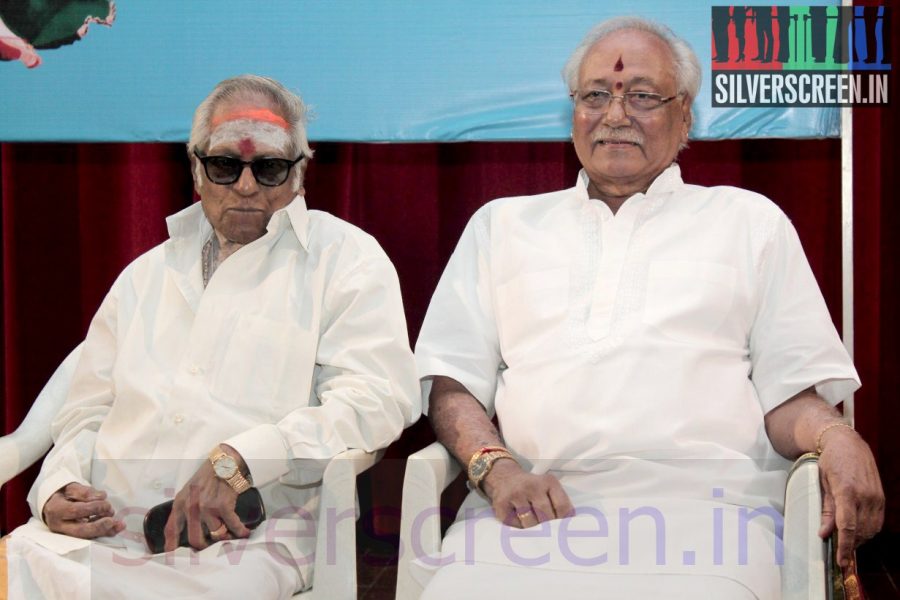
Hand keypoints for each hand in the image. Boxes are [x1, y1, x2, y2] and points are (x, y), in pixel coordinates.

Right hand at [43, 482, 124, 538]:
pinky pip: (91, 538)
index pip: (75, 511)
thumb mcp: (71, 487)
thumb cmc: (64, 494)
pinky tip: (117, 528)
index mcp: (56, 510)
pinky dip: (105, 533)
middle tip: (112, 519)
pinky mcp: (75, 538)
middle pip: (80, 530)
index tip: (106, 503)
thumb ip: (85, 492)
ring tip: (120, 523)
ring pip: (87, 537)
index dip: (93, 508)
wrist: (53, 504)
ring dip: (105, 531)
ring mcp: (66, 534)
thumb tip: (101, 496)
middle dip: (99, 526)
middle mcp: (59, 525)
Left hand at [163, 455, 250, 551]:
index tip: (172, 558)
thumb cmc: (207, 476)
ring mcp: (207, 508)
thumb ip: (185, 508)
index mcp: (180, 504)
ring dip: (225, 535)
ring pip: (216, 534)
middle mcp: (191, 507)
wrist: (224, 462)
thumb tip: (187, 528)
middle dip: (205, 546)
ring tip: (230, 533)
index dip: (171, 547)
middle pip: (195, 540)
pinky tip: (244, 532)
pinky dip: (240, 531)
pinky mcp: (223, 506)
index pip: (171, 530)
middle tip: (211, 545)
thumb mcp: (188, 491)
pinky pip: (233, 526)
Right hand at [482, 459, 573, 528]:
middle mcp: (532, 486)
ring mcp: (516, 494)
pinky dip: (518, 527)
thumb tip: (567, 528)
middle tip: (546, 532)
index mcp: (549, 482)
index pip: (562, 507)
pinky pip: (514, 524)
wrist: (506, 477)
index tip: (562, 529)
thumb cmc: (533, 488)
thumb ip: (559, 503)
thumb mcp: (549, 488)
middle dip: (547, 527)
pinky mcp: (502, 503)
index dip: (563, 522)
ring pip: (530, 522)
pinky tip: (519, 520)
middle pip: (546, 516)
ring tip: (532, 525)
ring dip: (532, 529)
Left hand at [817, 426, 883, 566]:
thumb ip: (825, 510)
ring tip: (847, 541)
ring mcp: (876, 497)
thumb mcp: (822, 483)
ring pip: (871, 529)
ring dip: (859, 539)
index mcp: (846, 491)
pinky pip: (877, 521)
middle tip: (839, 551)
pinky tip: (857, 531)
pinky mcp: (881, 498)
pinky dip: (868, 530)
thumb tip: (824, 533)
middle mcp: (865, 496)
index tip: (840, 561)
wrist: (848, 443)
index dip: (844, 546)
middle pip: (860, 531)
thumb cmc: (830, 461)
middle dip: (850, 545)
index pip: (847, 526)